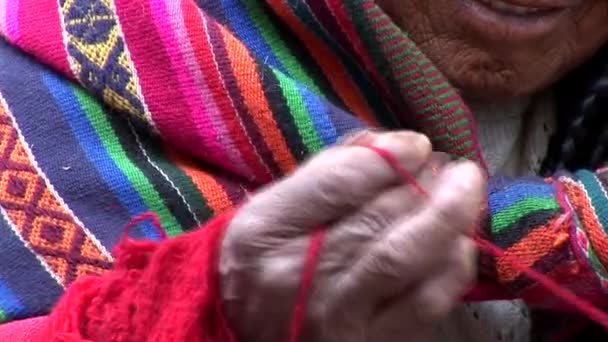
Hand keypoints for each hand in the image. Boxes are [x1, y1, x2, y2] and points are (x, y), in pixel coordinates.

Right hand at [219, 130, 484, 341]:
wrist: (251, 333)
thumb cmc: (266, 260)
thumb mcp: (276, 208)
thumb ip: (328, 171)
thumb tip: (397, 145)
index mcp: (265, 230)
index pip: (337, 183)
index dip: (390, 157)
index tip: (419, 145)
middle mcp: (294, 276)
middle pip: (376, 218)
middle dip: (429, 184)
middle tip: (454, 168)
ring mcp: (334, 317)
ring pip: (404, 258)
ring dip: (449, 217)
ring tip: (466, 190)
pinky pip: (424, 303)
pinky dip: (452, 265)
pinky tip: (458, 242)